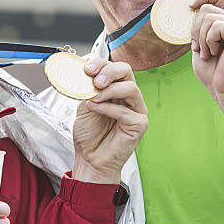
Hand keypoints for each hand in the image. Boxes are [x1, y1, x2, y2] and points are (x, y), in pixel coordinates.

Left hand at [71, 58, 147, 183]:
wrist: (89, 158)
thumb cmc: (89, 134)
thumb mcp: (84, 105)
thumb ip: (88, 90)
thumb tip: (87, 75)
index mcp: (116, 89)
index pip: (115, 68)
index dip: (102, 64)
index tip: (87, 69)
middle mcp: (128, 97)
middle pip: (127, 72)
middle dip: (110, 72)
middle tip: (96, 81)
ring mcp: (136, 110)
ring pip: (131, 89)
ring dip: (110, 90)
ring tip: (94, 98)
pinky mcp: (139, 124)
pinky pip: (126, 111)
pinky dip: (107, 108)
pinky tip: (95, 109)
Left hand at [189, 0, 223, 106]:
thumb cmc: (213, 71)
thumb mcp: (200, 43)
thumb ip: (198, 26)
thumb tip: (188, 8)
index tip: (190, 6)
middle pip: (207, 7)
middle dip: (195, 29)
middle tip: (200, 48)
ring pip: (209, 17)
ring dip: (201, 38)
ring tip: (208, 53)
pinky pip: (216, 27)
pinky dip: (209, 41)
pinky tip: (215, 53)